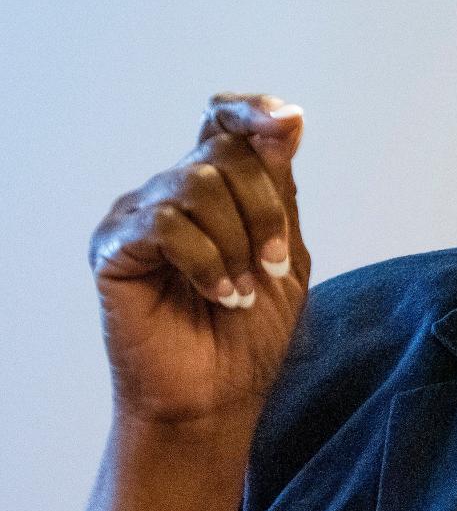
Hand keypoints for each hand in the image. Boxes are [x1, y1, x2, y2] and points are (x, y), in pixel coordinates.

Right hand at [88, 92, 309, 429]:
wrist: (217, 400)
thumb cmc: (249, 336)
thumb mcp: (284, 255)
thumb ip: (281, 189)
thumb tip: (289, 117)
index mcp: (219, 188)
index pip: (224, 120)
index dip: (252, 110)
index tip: (287, 123)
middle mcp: (174, 191)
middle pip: (225, 154)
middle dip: (265, 211)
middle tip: (273, 267)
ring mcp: (140, 215)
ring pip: (196, 184)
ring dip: (237, 243)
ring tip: (243, 291)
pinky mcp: (114, 247)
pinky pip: (165, 224)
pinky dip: (205, 261)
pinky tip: (219, 295)